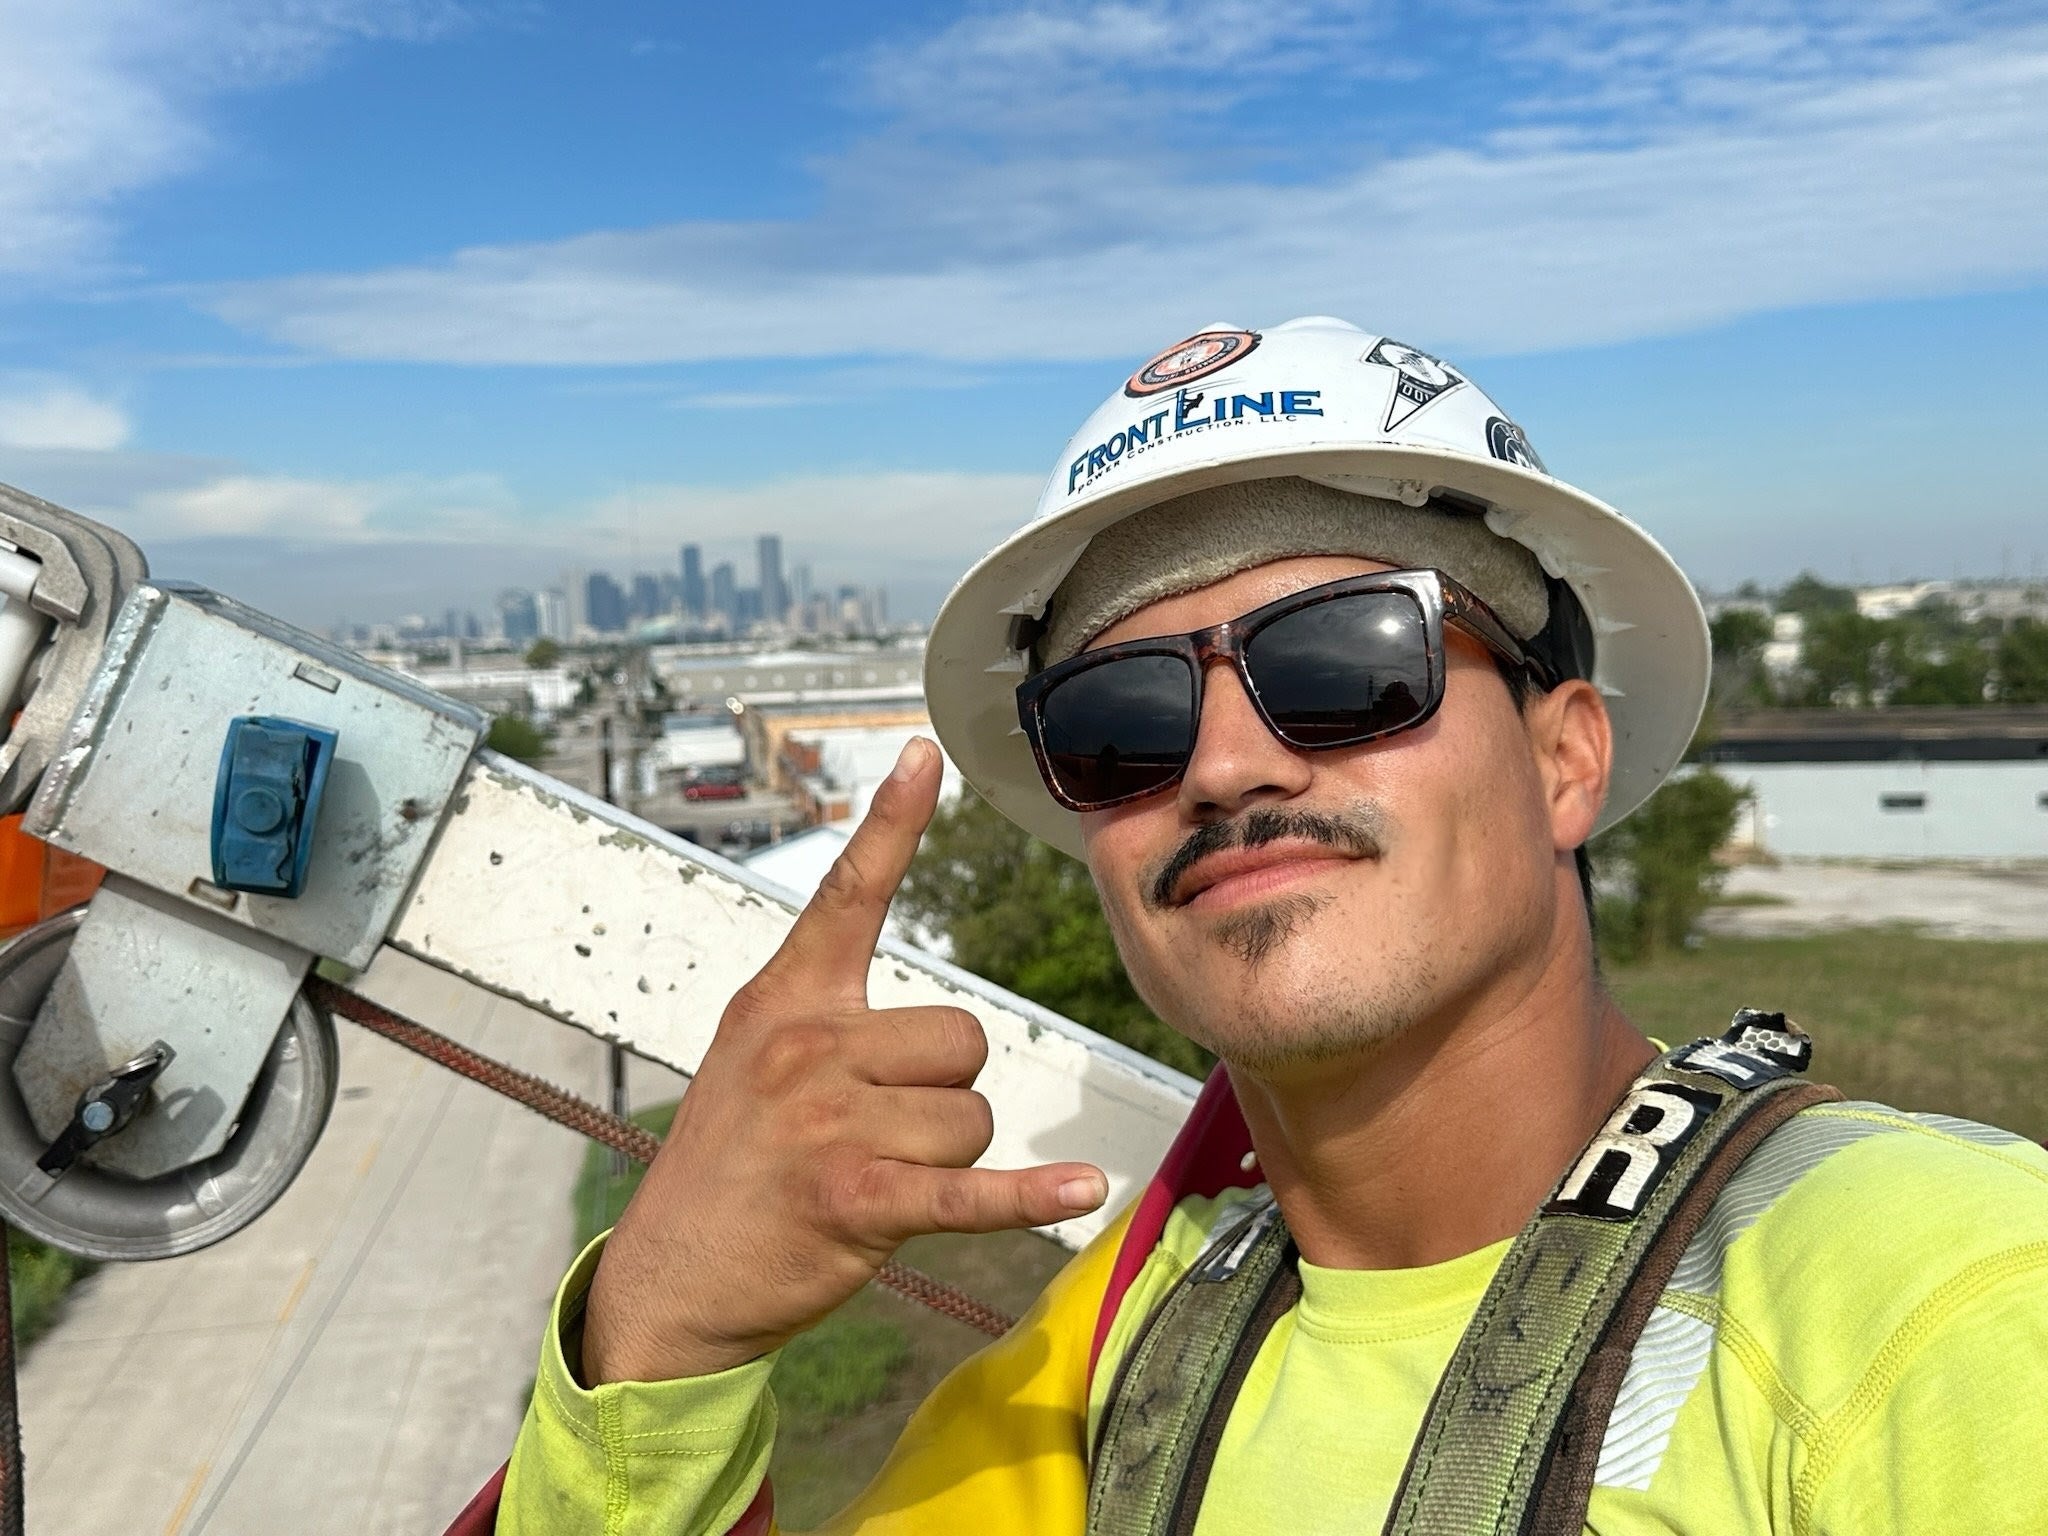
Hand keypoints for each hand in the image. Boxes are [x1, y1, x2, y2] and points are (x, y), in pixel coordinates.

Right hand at [581, 737, 1108, 1384]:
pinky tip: (1081, 1187)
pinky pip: (969, 1189)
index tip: (925, 754)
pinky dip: (1028, 1196)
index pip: (849, 895)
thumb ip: (828, 1016)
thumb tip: (937, 1024)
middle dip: (946, 1091)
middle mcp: (806, 1046)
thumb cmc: (731, 1162)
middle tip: (881, 1132)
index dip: (891, 823)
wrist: (671, 1274)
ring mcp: (829, 1123)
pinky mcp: (855, 1200)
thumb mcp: (752, 1058)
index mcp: (785, 1000)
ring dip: (949, 1157)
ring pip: (972, 1117)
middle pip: (962, 1041)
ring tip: (877, 1175)